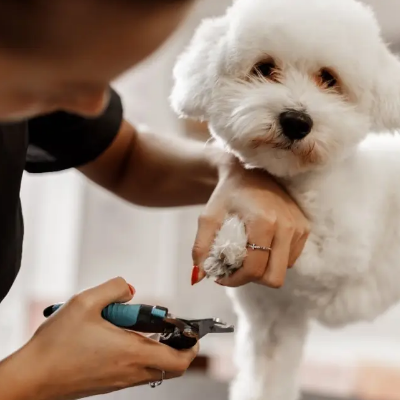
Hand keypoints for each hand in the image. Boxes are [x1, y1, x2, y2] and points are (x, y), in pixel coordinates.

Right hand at [0, 278, 197, 399]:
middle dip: (176, 346)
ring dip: (154, 347)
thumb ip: (114, 288)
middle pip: (170, 366)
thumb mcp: (85, 302)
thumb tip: (130, 290)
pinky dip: (138, 353)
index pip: (178, 360)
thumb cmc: (57, 344)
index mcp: (132, 353)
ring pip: (153, 368)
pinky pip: (135, 371)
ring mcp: (119, 381)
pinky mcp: (108, 384)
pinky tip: (116, 336)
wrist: (31, 378)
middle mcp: (130, 372)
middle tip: (165, 326)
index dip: (192, 346)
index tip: (192, 332)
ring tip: (134, 325)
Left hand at [192, 157, 309, 287]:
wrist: (250, 171)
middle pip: (274, 278)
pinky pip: (290, 259)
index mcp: (264, 222)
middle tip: (235, 269)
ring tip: (246, 254)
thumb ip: (200, 248)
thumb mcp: (208, 217)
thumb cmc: (227, 194)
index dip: (235, 280)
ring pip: (283, 270)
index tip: (220, 276)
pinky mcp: (304, 227)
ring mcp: (299, 227)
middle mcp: (286, 226)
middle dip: (251, 279)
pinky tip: (260, 246)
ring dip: (263, 269)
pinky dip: (274, 259)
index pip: (254, 269)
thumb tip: (198, 278)